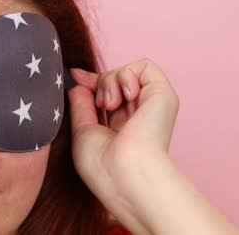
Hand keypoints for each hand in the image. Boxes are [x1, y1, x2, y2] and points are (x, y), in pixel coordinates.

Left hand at [67, 58, 178, 227]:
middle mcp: (139, 115)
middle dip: (98, 82)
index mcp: (122, 127)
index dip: (90, 81)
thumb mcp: (83, 130)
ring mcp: (152, 104)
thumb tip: (78, 83)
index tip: (74, 75)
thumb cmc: (101, 163)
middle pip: (113, 80)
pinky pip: (144, 65)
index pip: (106, 94)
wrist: (124, 172)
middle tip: (100, 105)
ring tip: (110, 105)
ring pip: (125, 71)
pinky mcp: (163, 94)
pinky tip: (126, 95)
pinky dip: (127, 75)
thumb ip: (81, 105)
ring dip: (110, 82)